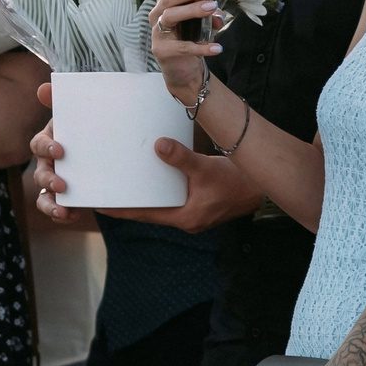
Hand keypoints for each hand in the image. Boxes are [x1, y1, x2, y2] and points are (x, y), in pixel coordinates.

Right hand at [26, 89, 77, 222]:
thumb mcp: (82, 115)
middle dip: (48, 179)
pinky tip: (73, 214)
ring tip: (63, 209)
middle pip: (40, 173)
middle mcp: (48, 163)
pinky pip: (57, 209)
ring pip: (44, 196)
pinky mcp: (66, 198)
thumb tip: (44, 88)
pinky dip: (62, 213)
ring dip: (50, 203)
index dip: (45, 147)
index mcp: (50, 141)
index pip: (39, 144)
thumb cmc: (90, 128)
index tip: (60, 150)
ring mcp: (55, 182)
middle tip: (62, 184)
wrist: (109, 149)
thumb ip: (63, 101)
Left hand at [107, 136, 267, 232]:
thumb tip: (158, 146)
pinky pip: (172, 199)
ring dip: (144, 197)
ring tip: (123, 185)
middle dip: (129, 204)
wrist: (265, 189)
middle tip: (105, 192)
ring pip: (161, 206)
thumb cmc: (238, 182)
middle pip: (149, 212)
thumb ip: (181, 159)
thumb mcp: (206, 169)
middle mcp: (187, 219)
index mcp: (185, 218)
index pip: (144, 215)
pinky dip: (160, 191)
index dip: (121, 211)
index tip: (99, 205)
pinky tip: (152, 179)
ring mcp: (194, 213)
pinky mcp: (200, 204)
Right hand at [147, 0, 225, 104]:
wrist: (183, 71)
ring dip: (192, 10)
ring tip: (213, 8)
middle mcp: (158, 14)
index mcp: (167, 2)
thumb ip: (210, 14)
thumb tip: (216, 11)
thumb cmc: (190, 39)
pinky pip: (182, 47)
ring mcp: (158, 33)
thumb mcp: (203, 23)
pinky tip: (217, 47)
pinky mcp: (163, 51)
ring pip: (171, 16)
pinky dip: (201, 47)